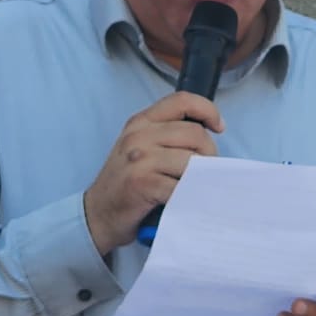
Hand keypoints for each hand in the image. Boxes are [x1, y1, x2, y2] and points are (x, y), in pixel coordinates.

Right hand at [82, 91, 221, 252]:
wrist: (97, 215)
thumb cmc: (125, 183)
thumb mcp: (139, 148)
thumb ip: (167, 136)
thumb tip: (210, 135)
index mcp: (140, 122)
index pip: (182, 100)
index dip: (207, 110)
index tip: (218, 127)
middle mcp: (139, 136)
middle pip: (195, 134)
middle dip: (209, 154)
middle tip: (203, 172)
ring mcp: (140, 159)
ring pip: (192, 160)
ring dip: (201, 177)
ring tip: (194, 187)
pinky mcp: (143, 184)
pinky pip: (182, 186)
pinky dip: (191, 195)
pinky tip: (187, 201)